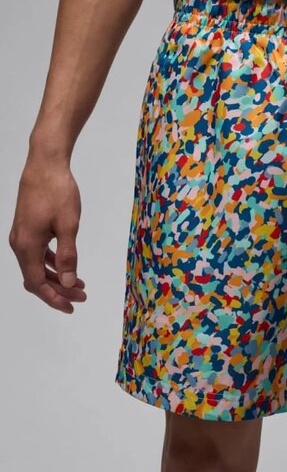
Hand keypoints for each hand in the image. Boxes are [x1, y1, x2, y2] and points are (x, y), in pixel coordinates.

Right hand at [9, 158, 85, 312]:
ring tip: (79, 284)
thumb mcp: (68, 226)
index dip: (54, 298)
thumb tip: (69, 282)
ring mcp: (22, 236)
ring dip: (56, 277)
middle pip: (36, 278)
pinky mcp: (28, 228)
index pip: (37, 283)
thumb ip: (68, 256)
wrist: (45, 165)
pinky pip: (37, 253)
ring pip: (36, 266)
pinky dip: (51, 263)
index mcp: (27, 246)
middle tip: (82, 296)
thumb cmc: (58, 192)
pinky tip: (66, 265)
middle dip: (58, 290)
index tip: (73, 306)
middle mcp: (19, 244)